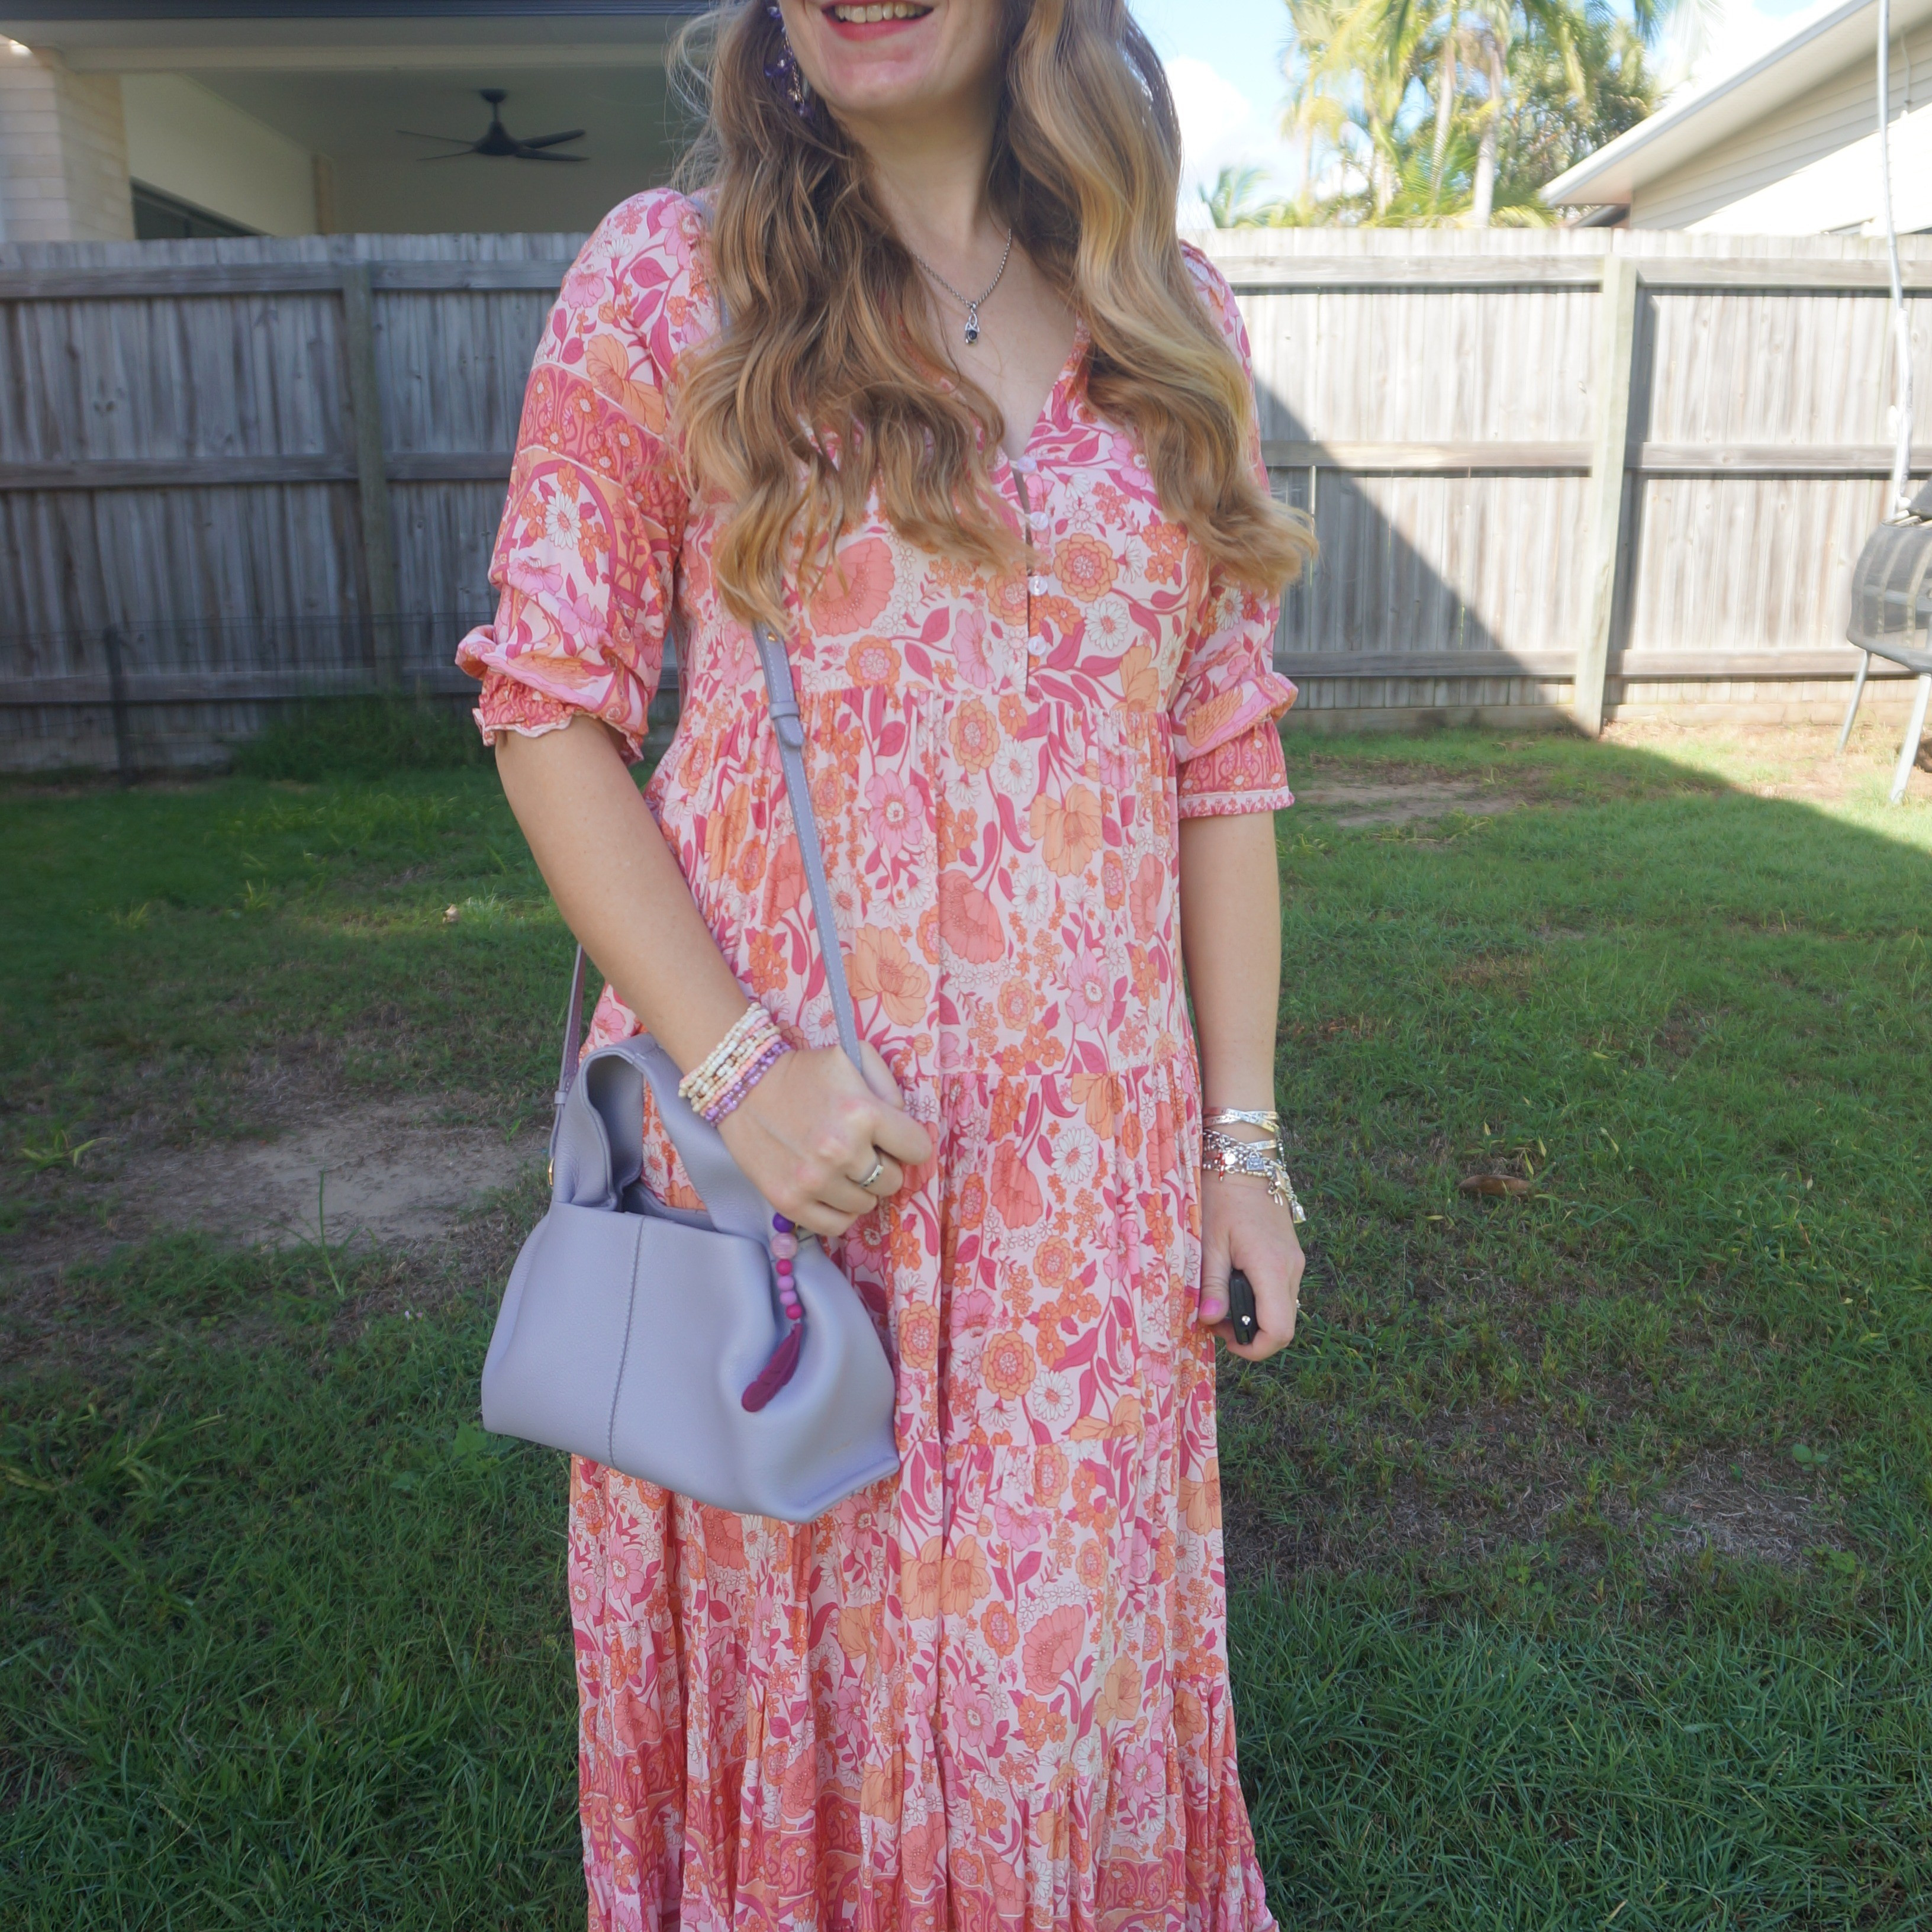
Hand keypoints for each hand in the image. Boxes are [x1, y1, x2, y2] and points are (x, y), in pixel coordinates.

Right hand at [717, 1042, 932, 1238]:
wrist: (742, 1087)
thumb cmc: (802, 1072)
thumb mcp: (852, 1059)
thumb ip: (889, 1089)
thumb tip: (905, 1129)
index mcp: (863, 1113)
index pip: (918, 1148)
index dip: (909, 1143)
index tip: (895, 1140)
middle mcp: (841, 1151)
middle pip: (894, 1180)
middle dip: (884, 1165)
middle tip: (862, 1151)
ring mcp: (814, 1181)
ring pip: (867, 1205)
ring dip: (860, 1188)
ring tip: (841, 1167)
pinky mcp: (790, 1201)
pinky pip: (837, 1226)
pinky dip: (840, 1211)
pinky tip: (831, 1190)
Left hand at [1198, 1172, 1303, 1361]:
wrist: (1243, 1161)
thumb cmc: (1220, 1197)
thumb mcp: (1209, 1243)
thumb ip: (1211, 1285)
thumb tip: (1209, 1321)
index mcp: (1272, 1268)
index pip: (1279, 1331)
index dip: (1254, 1348)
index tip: (1224, 1341)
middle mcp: (1291, 1268)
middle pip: (1283, 1325)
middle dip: (1249, 1334)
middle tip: (1213, 1319)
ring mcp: (1295, 1261)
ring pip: (1283, 1309)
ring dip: (1254, 1316)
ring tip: (1219, 1300)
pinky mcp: (1290, 1255)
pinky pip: (1281, 1291)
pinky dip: (1260, 1299)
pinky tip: (1233, 1283)